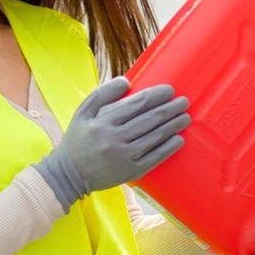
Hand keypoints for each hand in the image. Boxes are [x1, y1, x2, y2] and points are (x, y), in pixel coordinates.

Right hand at [33, 77, 189, 210]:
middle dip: (169, 109)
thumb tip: (126, 81)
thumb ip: (103, 94)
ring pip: (154, 138)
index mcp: (103, 122)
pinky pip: (153, 158)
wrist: (69, 174)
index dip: (156, 96)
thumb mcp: (83, 112)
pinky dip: (167, 148)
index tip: (169, 90)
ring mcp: (123, 157)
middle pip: (149, 120)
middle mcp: (114, 139)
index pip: (136, 104)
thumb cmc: (77, 139)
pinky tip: (178, 139)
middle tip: (184, 102)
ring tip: (185, 117)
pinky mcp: (130, 172)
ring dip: (173, 126)